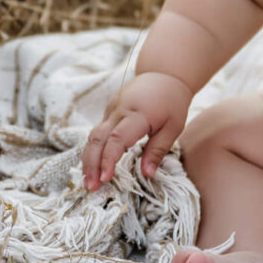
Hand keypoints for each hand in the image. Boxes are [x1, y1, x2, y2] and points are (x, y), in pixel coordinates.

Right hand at [81, 71, 193, 189]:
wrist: (164, 74)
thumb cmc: (172, 102)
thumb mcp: (173, 127)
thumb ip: (158, 150)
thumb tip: (147, 174)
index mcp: (137, 114)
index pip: (117, 139)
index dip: (108, 160)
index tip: (105, 179)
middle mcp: (119, 111)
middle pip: (97, 138)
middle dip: (91, 164)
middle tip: (90, 187)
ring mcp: (111, 109)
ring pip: (93, 135)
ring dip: (88, 159)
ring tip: (89, 182)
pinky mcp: (109, 111)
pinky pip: (98, 131)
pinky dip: (93, 150)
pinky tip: (94, 167)